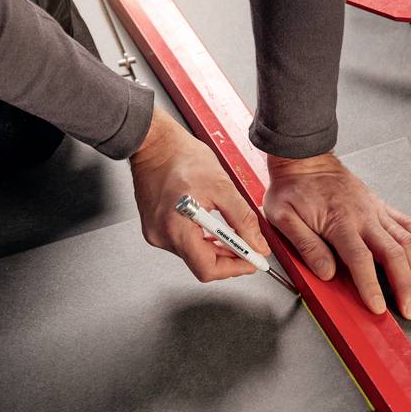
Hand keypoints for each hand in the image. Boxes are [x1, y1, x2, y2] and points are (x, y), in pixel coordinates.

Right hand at [130, 108, 269, 280]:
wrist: (154, 143)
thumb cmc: (181, 157)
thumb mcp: (222, 186)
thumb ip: (242, 220)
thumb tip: (256, 244)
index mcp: (176, 228)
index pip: (208, 268)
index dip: (235, 268)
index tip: (252, 261)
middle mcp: (162, 236)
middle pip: (201, 264)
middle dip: (229, 258)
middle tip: (249, 246)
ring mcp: (156, 234)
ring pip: (194, 254)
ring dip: (216, 248)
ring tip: (232, 232)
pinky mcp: (155, 228)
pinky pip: (183, 243)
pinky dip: (202, 239)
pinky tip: (213, 227)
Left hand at [264, 152, 410, 318]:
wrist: (305, 158)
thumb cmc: (292, 188)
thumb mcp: (282, 217)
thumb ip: (306, 246)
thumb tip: (326, 272)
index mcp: (340, 221)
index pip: (360, 259)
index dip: (371, 285)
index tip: (378, 307)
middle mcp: (364, 216)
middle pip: (392, 254)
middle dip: (405, 285)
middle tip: (409, 309)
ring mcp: (375, 210)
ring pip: (406, 242)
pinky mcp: (380, 206)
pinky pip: (408, 224)